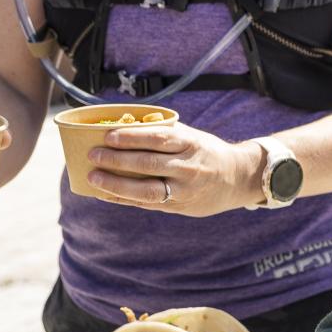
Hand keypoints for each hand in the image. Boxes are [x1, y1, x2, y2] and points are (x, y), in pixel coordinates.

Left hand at [87, 122, 260, 216]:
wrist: (238, 179)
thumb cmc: (206, 152)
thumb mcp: (192, 136)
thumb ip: (164, 133)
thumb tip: (122, 126)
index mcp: (191, 144)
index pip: (158, 138)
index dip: (131, 137)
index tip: (108, 136)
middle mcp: (188, 167)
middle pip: (148, 164)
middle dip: (117, 159)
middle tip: (93, 155)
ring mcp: (184, 190)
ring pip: (145, 189)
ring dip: (115, 184)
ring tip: (93, 178)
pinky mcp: (178, 206)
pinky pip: (146, 203)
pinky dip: (122, 198)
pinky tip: (104, 193)